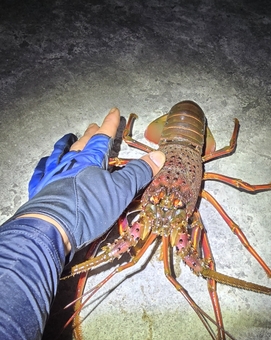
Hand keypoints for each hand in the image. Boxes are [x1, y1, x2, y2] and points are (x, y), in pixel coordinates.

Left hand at [15, 108, 164, 257]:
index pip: (103, 137)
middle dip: (90, 134)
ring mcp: (54, 175)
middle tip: (94, 126)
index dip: (110, 124)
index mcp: (90, 159)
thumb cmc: (87, 209)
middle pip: (82, 143)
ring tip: (69, 140)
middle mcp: (70, 162)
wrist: (52, 227)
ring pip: (61, 154)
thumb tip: (158, 156)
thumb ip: (138, 173)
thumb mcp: (119, 192)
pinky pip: (44, 171)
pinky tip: (45, 165)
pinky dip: (47, 165)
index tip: (114, 112)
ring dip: (68, 146)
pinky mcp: (43, 189)